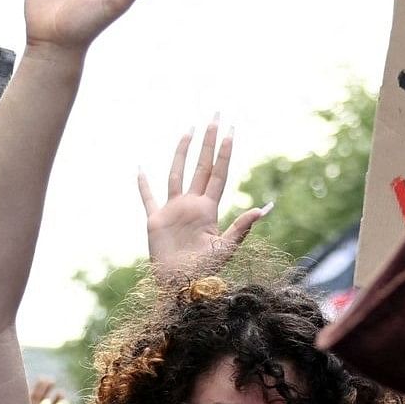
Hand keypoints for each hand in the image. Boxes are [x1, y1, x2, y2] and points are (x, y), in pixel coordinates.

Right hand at [140, 120, 267, 276]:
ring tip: (187, 130)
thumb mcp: (225, 249)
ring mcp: (173, 210)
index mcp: (209, 208)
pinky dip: (143, 185)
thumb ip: (242, 227)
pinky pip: (148, 198)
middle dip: (208, 141)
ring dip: (182, 152)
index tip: (232, 131)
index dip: (225, 152)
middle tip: (215, 116)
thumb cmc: (205, 272)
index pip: (219, 173)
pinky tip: (140, 169)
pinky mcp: (156, 221)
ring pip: (177, 173)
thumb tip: (263, 208)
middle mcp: (192, 204)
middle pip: (202, 165)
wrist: (181, 287)